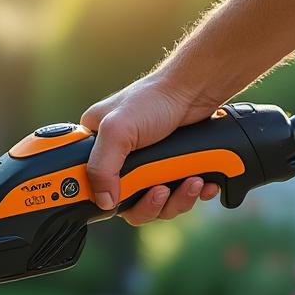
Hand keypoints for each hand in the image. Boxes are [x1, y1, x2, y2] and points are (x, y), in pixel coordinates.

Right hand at [80, 75, 221, 224]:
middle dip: (151, 204)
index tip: (118, 204)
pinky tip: (202, 182)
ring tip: (191, 181)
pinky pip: (180, 196)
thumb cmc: (155, 98)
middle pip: (129, 205)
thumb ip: (102, 168)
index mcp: (99, 148)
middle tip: (162, 191)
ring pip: (158, 204)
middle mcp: (123, 161)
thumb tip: (103, 202)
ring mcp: (149, 167)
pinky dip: (193, 194)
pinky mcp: (173, 170)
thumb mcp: (117, 130)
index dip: (106, 201)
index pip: (92, 188)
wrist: (196, 90)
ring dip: (177, 200)